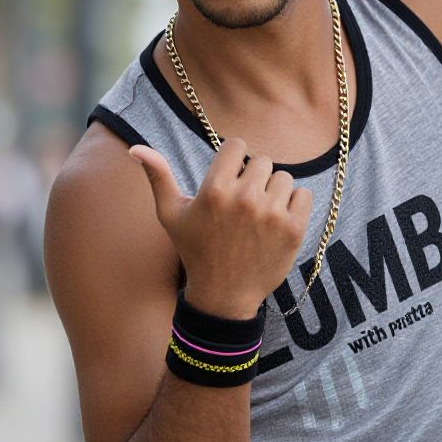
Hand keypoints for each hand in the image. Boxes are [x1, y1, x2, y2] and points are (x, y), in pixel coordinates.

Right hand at [129, 138, 312, 318]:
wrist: (223, 296)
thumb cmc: (195, 251)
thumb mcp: (170, 215)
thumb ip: (157, 177)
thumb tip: (136, 148)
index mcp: (214, 189)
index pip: (238, 145)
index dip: (234, 161)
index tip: (231, 179)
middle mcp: (244, 198)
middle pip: (263, 161)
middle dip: (254, 179)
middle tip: (243, 205)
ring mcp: (272, 214)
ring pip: (284, 178)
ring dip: (274, 193)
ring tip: (259, 216)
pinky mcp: (294, 229)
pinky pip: (304, 195)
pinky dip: (295, 206)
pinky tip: (278, 222)